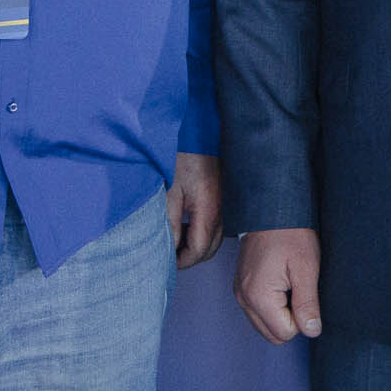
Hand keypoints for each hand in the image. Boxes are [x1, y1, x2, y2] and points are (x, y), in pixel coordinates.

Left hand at [168, 153, 224, 267]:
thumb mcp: (169, 191)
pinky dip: (200, 232)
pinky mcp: (221, 196)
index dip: (181, 261)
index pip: (199, 250)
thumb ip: (170, 223)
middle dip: (189, 257)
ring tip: (174, 238)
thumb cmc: (182, 155)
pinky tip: (185, 223)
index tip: (165, 261)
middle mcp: (222, 210)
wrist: (197, 130)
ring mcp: (224, 204)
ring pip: (213, 238)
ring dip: (195, 245)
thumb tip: (169, 249)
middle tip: (168, 254)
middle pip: (210, 248)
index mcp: (209, 209)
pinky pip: (215, 224)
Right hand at [233, 227, 321, 343]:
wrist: (270, 209)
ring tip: (289, 285)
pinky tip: (280, 283)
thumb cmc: (290, 234)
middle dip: (291, 320)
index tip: (303, 291)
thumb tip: (312, 331)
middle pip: (273, 335)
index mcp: (258, 296)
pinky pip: (258, 312)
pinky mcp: (241, 287)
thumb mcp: (306, 268)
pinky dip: (272, 306)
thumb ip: (307, 304)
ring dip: (281, 313)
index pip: (285, 333)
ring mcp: (240, 293)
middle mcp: (243, 299)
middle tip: (298, 290)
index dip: (302, 317)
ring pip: (265, 326)